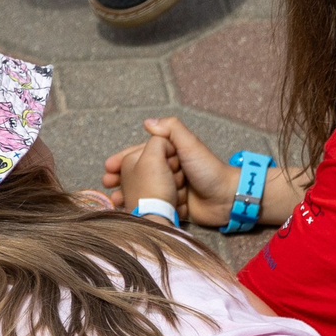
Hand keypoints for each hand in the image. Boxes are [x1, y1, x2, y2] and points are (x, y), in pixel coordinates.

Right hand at [105, 116, 240, 228]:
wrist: (228, 199)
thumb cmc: (210, 170)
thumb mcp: (191, 145)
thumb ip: (172, 130)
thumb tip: (147, 122)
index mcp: (171, 155)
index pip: (140, 154)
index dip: (123, 160)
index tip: (108, 167)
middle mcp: (169, 171)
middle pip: (138, 175)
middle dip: (121, 180)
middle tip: (107, 186)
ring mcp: (171, 190)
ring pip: (143, 192)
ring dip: (128, 195)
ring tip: (115, 201)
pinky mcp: (174, 207)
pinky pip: (154, 207)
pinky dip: (142, 208)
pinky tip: (129, 212)